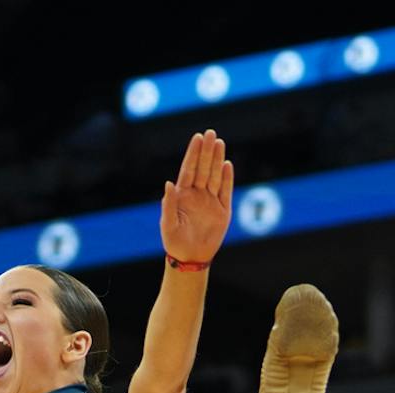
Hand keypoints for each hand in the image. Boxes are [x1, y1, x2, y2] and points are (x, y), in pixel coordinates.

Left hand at [160, 130, 234, 266]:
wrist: (190, 258)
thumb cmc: (174, 241)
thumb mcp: (167, 223)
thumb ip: (168, 203)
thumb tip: (168, 183)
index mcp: (182, 195)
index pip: (189, 169)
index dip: (193, 154)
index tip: (197, 137)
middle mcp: (197, 194)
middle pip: (203, 168)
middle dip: (207, 151)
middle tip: (211, 133)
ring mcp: (211, 201)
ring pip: (215, 176)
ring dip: (217, 160)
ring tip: (220, 143)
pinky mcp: (223, 210)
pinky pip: (225, 191)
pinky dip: (227, 178)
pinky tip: (227, 165)